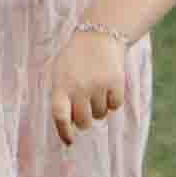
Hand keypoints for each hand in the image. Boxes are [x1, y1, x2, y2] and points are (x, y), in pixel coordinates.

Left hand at [45, 24, 135, 148]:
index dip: (64, 132)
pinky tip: (109, 85)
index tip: (70, 142)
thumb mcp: (60, 73)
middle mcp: (79, 87)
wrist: (98, 35)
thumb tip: (68, 126)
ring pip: (100, 114)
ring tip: (96, 89)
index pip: (60, 116)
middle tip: (86, 110)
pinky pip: (115, 105)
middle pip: (83, 122)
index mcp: (61, 85)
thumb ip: (61, 97)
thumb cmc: (76, 59)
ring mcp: (97, 85)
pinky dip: (113, 100)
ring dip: (99, 108)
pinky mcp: (115, 82)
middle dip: (85, 120)